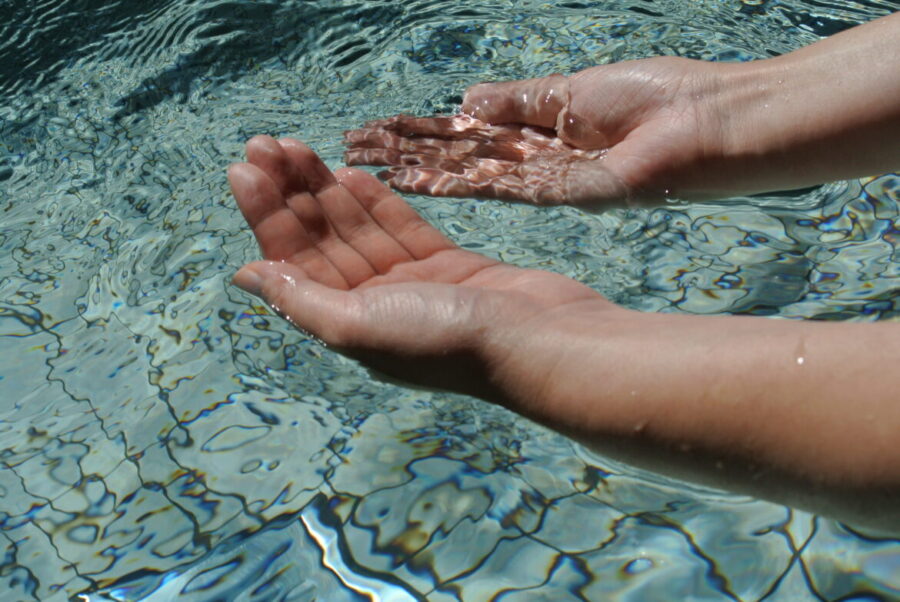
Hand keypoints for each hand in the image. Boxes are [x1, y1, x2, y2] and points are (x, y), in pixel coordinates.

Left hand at [228, 135, 616, 398]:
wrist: (538, 340)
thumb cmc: (445, 340)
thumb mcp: (359, 326)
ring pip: (357, 228)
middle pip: (321, 240)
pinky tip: (350, 174)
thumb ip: (300, 299)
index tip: (243, 170)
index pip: (294, 262)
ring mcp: (412, 284)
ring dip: (326, 189)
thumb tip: (244, 276)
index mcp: (346, 325)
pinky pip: (401, 228)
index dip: (266, 217)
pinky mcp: (447, 265)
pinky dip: (376, 203)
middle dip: (290, 194)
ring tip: (296, 148)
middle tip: (263, 144)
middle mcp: (374, 305)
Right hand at [344, 57, 730, 207]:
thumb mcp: (570, 91)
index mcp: (536, 132)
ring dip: (412, 169)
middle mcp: (530, 162)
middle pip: (453, 156)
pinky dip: (450, 180)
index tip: (370, 131)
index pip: (462, 133)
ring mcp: (540, 181)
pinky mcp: (556, 193)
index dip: (416, 132)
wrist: (709, 125)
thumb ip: (516, 102)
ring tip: (363, 168)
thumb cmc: (655, 98)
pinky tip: (412, 178)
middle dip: (400, 154)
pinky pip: (493, 184)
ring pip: (462, 174)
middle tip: (347, 152)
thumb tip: (464, 103)